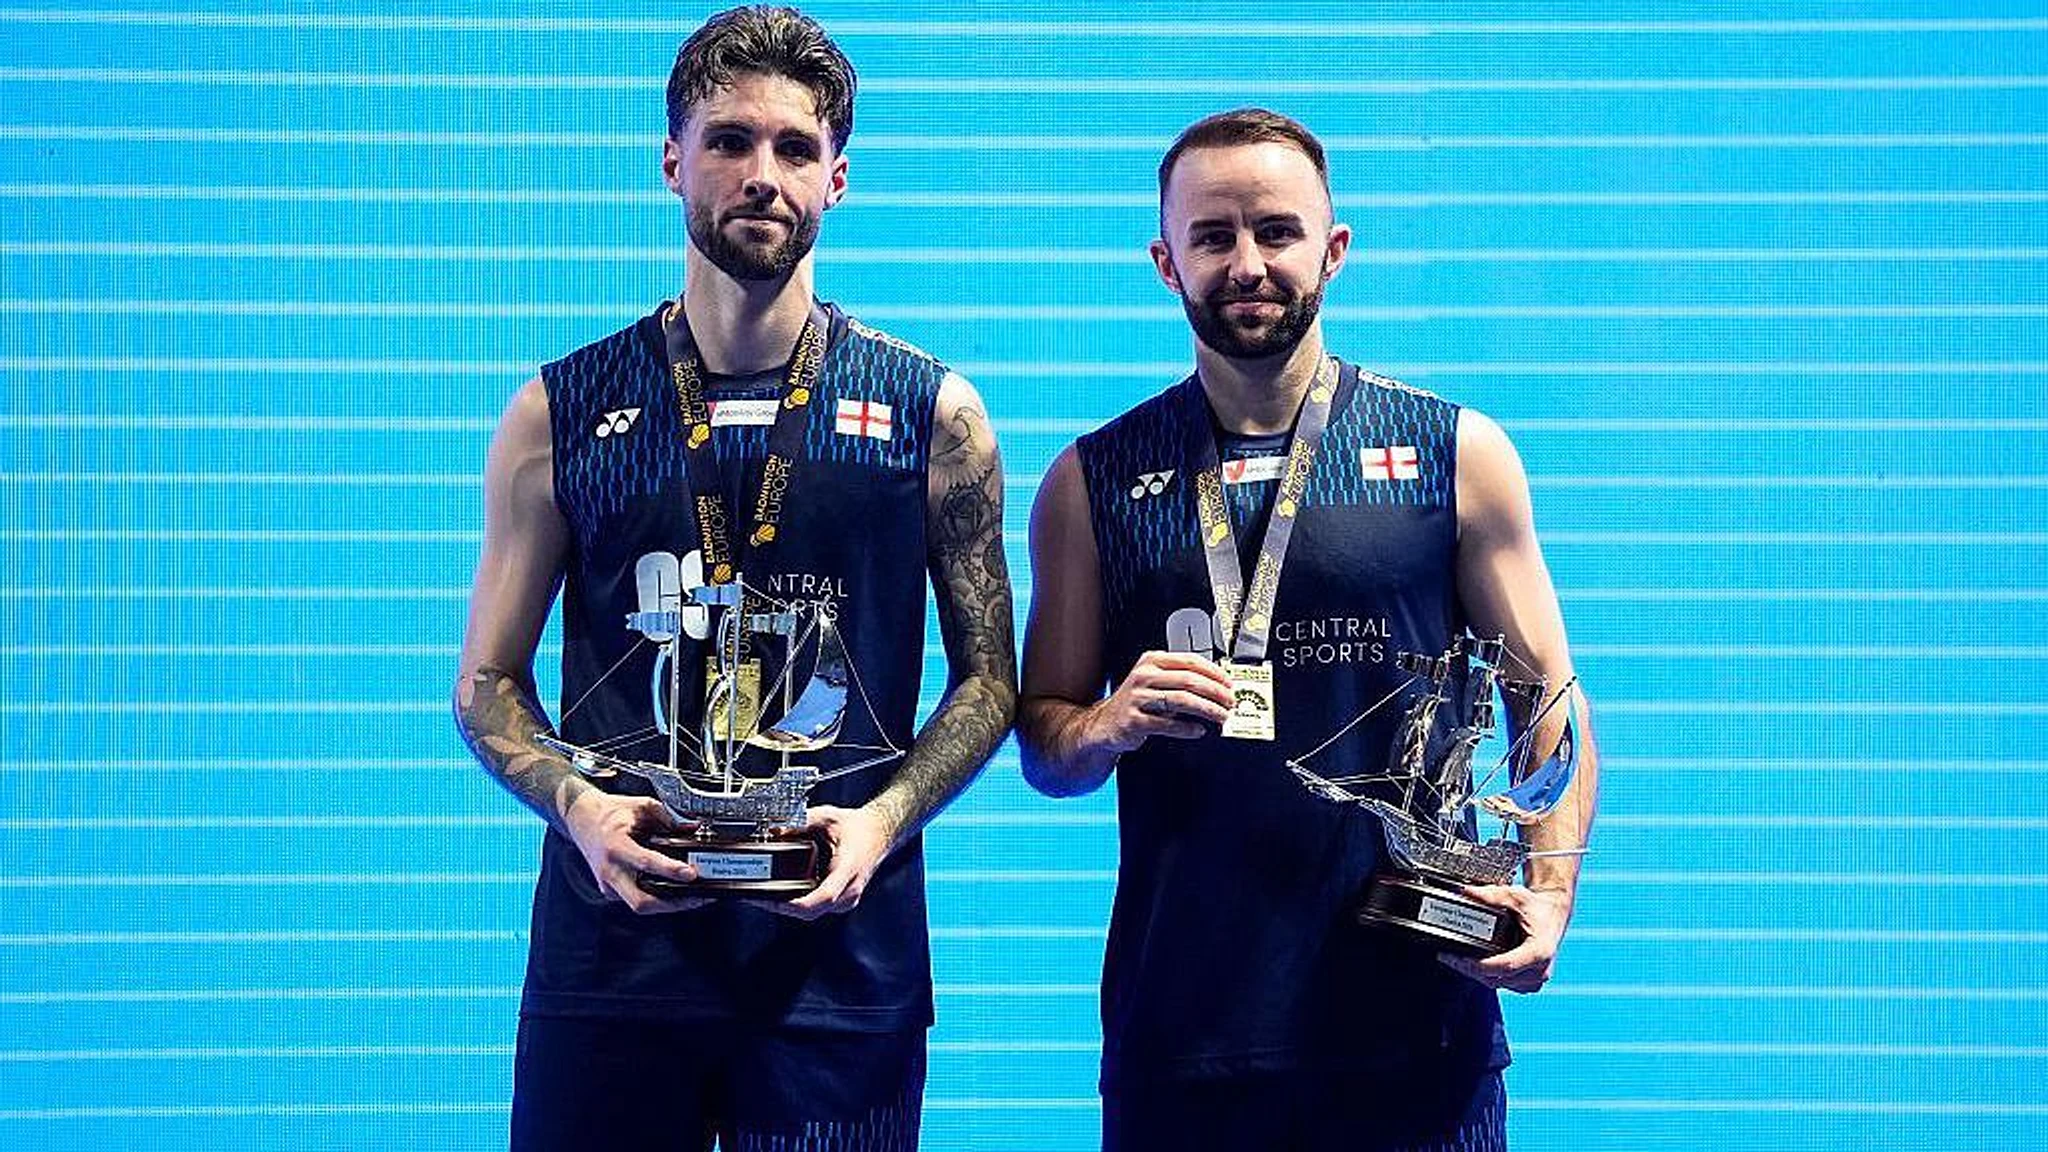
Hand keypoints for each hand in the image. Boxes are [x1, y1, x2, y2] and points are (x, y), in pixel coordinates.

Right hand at [562, 788, 709, 913]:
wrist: (583, 819)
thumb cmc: (611, 813)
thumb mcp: (642, 806)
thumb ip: (668, 818)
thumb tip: (693, 828)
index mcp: (616, 845)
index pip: (646, 862)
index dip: (670, 870)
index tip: (691, 874)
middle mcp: (610, 869)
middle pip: (641, 901)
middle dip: (672, 904)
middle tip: (697, 897)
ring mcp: (608, 884)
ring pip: (639, 906)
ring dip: (667, 905)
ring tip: (692, 897)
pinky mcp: (610, 891)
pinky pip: (635, 900)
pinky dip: (656, 898)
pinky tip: (673, 892)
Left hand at [760, 804, 891, 920]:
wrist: (879, 833)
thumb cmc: (857, 827)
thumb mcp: (828, 817)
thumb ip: (801, 821)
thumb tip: (774, 829)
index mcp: (848, 869)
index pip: (822, 897)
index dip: (796, 904)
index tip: (774, 900)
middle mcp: (849, 890)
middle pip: (811, 910)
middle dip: (782, 907)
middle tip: (758, 898)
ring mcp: (847, 899)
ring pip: (812, 912)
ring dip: (788, 907)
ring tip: (765, 896)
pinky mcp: (842, 901)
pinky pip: (816, 908)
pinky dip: (798, 904)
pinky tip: (783, 894)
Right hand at [1085, 650, 1235, 756]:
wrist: (1106, 723)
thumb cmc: (1137, 701)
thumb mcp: (1155, 680)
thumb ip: (1181, 678)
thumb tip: (1218, 684)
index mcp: (1152, 661)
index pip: (1190, 661)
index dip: (1214, 672)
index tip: (1229, 683)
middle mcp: (1144, 676)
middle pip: (1189, 680)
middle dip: (1215, 692)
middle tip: (1230, 702)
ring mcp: (1137, 698)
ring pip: (1182, 700)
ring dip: (1207, 710)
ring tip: (1221, 717)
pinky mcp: (1134, 720)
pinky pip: (1168, 724)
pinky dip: (1188, 728)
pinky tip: (1199, 730)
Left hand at [1436, 884, 1571, 993]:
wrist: (1553, 914)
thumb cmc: (1536, 906)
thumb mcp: (1515, 896)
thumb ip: (1492, 894)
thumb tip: (1466, 891)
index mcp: (1539, 952)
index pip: (1504, 966)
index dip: (1478, 965)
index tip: (1458, 958)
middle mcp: (1540, 970)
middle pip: (1497, 978)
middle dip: (1470, 969)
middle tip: (1448, 957)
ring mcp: (1536, 979)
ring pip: (1498, 983)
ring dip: (1476, 974)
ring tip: (1456, 959)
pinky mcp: (1530, 983)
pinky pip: (1504, 984)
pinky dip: (1487, 975)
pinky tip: (1472, 964)